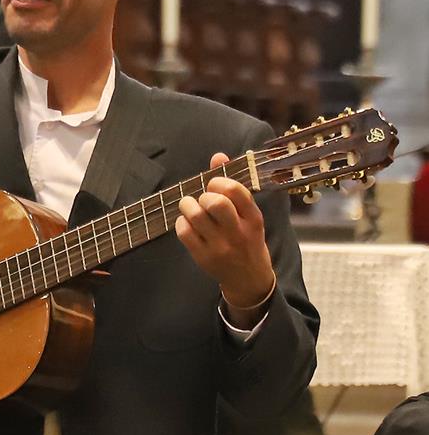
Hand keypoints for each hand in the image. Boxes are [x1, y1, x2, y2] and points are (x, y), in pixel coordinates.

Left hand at [174, 152, 276, 323]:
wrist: (249, 278)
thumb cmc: (247, 239)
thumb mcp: (249, 215)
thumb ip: (233, 186)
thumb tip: (218, 156)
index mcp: (254, 219)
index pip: (237, 191)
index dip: (220, 182)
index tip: (215, 186)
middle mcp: (238, 232)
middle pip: (216, 203)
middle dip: (204, 195)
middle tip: (203, 199)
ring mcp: (219, 246)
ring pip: (196, 216)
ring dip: (188, 205)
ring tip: (190, 207)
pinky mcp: (202, 257)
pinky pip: (184, 232)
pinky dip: (181, 222)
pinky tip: (187, 223)